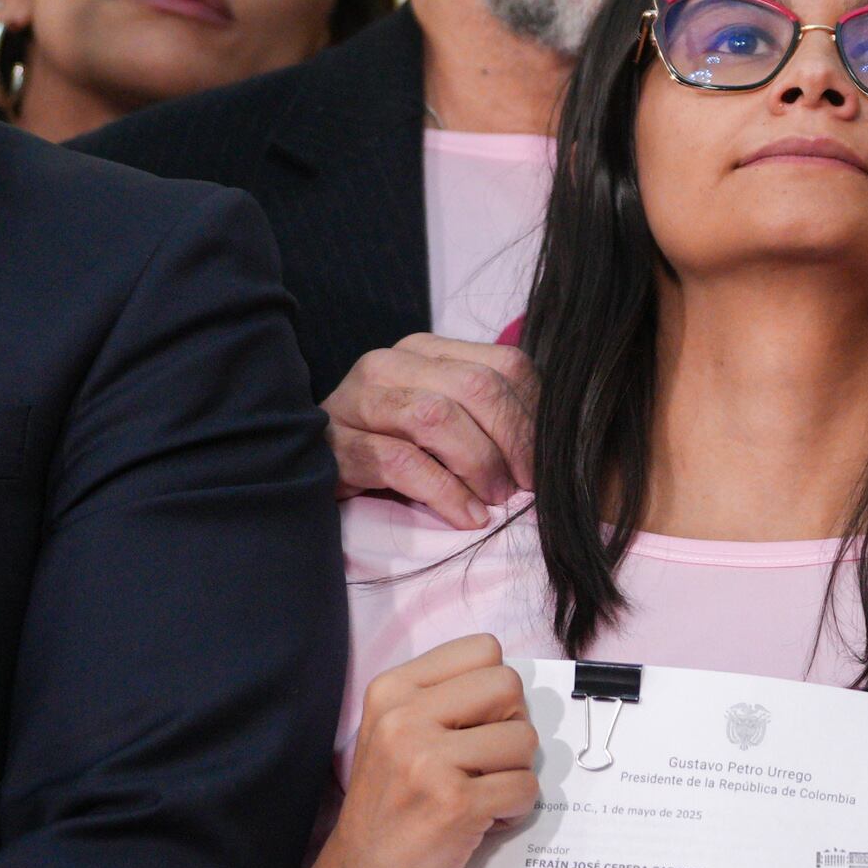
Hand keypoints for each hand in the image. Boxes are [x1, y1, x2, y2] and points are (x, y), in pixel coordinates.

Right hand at [302, 634, 543, 867]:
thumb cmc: (393, 803)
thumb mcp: (398, 732)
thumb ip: (447, 699)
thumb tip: (519, 690)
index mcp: (392, 690)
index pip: (484, 649)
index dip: (493, 690)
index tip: (472, 726)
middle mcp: (404, 718)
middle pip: (510, 686)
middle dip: (510, 725)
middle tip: (483, 762)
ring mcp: (427, 761)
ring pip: (525, 738)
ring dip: (514, 772)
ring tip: (478, 794)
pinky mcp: (455, 804)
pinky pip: (525, 787)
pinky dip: (516, 809)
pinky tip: (483, 820)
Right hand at [328, 334, 535, 523]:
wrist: (310, 473)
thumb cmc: (397, 452)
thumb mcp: (450, 424)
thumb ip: (494, 416)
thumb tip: (557, 443)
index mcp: (428, 350)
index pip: (505, 364)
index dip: (535, 417)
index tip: (545, 463)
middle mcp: (390, 363)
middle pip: (476, 387)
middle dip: (512, 442)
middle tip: (522, 488)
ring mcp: (357, 399)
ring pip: (436, 416)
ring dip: (478, 465)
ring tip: (493, 502)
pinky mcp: (336, 443)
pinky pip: (401, 462)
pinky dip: (444, 493)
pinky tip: (465, 517)